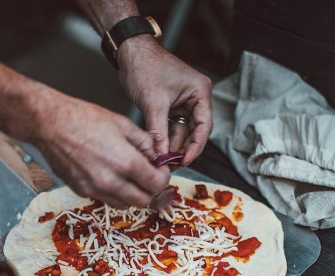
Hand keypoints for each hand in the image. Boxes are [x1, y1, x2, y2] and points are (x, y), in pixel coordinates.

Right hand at [31, 92, 171, 208]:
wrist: (49, 124)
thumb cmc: (83, 118)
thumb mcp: (122, 124)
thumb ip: (145, 143)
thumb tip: (158, 156)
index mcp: (126, 163)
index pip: (157, 184)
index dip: (164, 177)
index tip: (161, 169)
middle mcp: (111, 182)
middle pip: (144, 201)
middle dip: (151, 190)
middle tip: (149, 176)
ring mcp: (94, 190)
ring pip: (125, 204)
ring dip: (133, 194)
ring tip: (130, 176)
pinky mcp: (81, 191)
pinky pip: (105, 199)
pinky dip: (114, 192)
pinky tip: (110, 174)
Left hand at [117, 35, 212, 165]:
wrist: (129, 52)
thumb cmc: (145, 66)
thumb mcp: (153, 104)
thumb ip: (159, 132)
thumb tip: (161, 155)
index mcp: (200, 92)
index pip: (204, 126)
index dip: (195, 147)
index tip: (184, 161)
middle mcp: (195, 98)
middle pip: (194, 131)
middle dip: (182, 149)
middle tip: (171, 165)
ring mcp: (183, 102)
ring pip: (181, 131)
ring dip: (172, 145)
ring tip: (163, 161)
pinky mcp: (170, 106)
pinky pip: (171, 127)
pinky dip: (165, 138)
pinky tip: (158, 150)